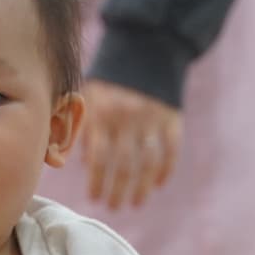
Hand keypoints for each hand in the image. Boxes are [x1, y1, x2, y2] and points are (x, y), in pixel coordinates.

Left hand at [81, 79, 181, 210]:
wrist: (144, 48)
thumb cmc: (109, 80)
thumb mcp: (88, 96)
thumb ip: (82, 127)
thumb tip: (84, 163)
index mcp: (103, 114)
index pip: (99, 157)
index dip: (97, 181)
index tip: (94, 198)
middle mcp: (128, 119)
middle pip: (123, 165)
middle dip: (117, 191)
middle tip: (113, 206)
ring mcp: (152, 119)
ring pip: (148, 162)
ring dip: (141, 187)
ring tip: (135, 202)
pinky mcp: (172, 118)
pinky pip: (171, 150)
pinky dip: (165, 170)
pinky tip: (158, 184)